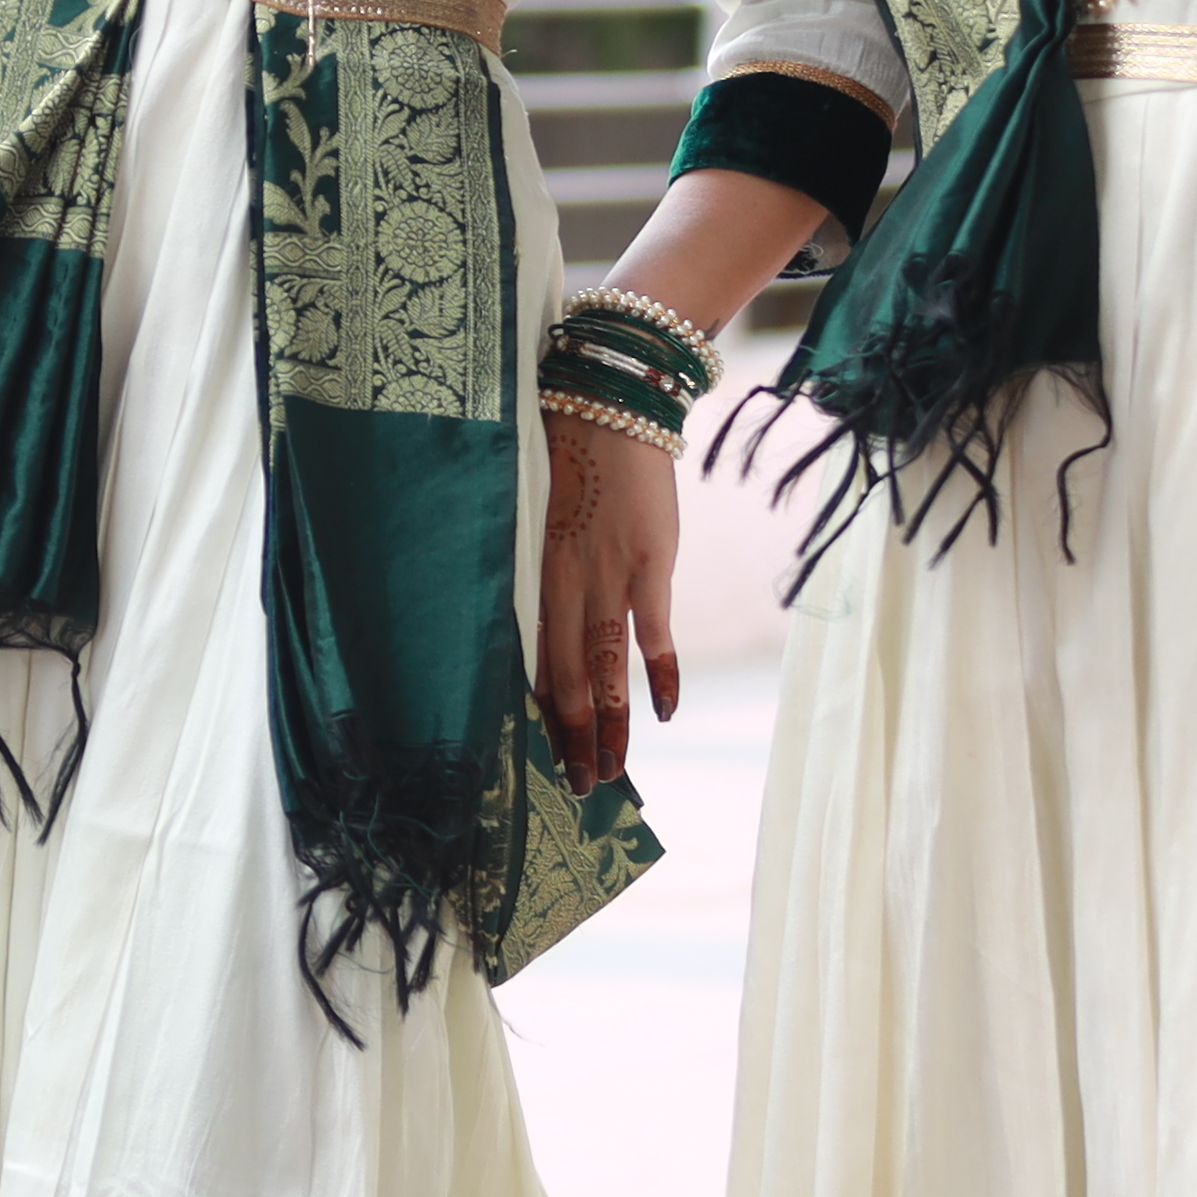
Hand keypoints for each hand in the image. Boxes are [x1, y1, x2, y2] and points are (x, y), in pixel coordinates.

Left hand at [531, 419, 683, 794]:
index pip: (534, 661)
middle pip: (566, 679)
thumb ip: (551, 574)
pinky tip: (661, 713)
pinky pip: (653, 634)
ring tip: (611, 770)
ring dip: (610, 725)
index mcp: (537, 577)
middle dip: (571, 739)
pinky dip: (658, 676)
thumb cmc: (575, 460)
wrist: (612, 409)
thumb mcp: (547, 521)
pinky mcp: (651, 566)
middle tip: (576, 787)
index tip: (540, 756)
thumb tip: (550, 620)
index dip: (540, 714)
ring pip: (605, 669)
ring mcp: (610, 579)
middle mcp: (567, 586)